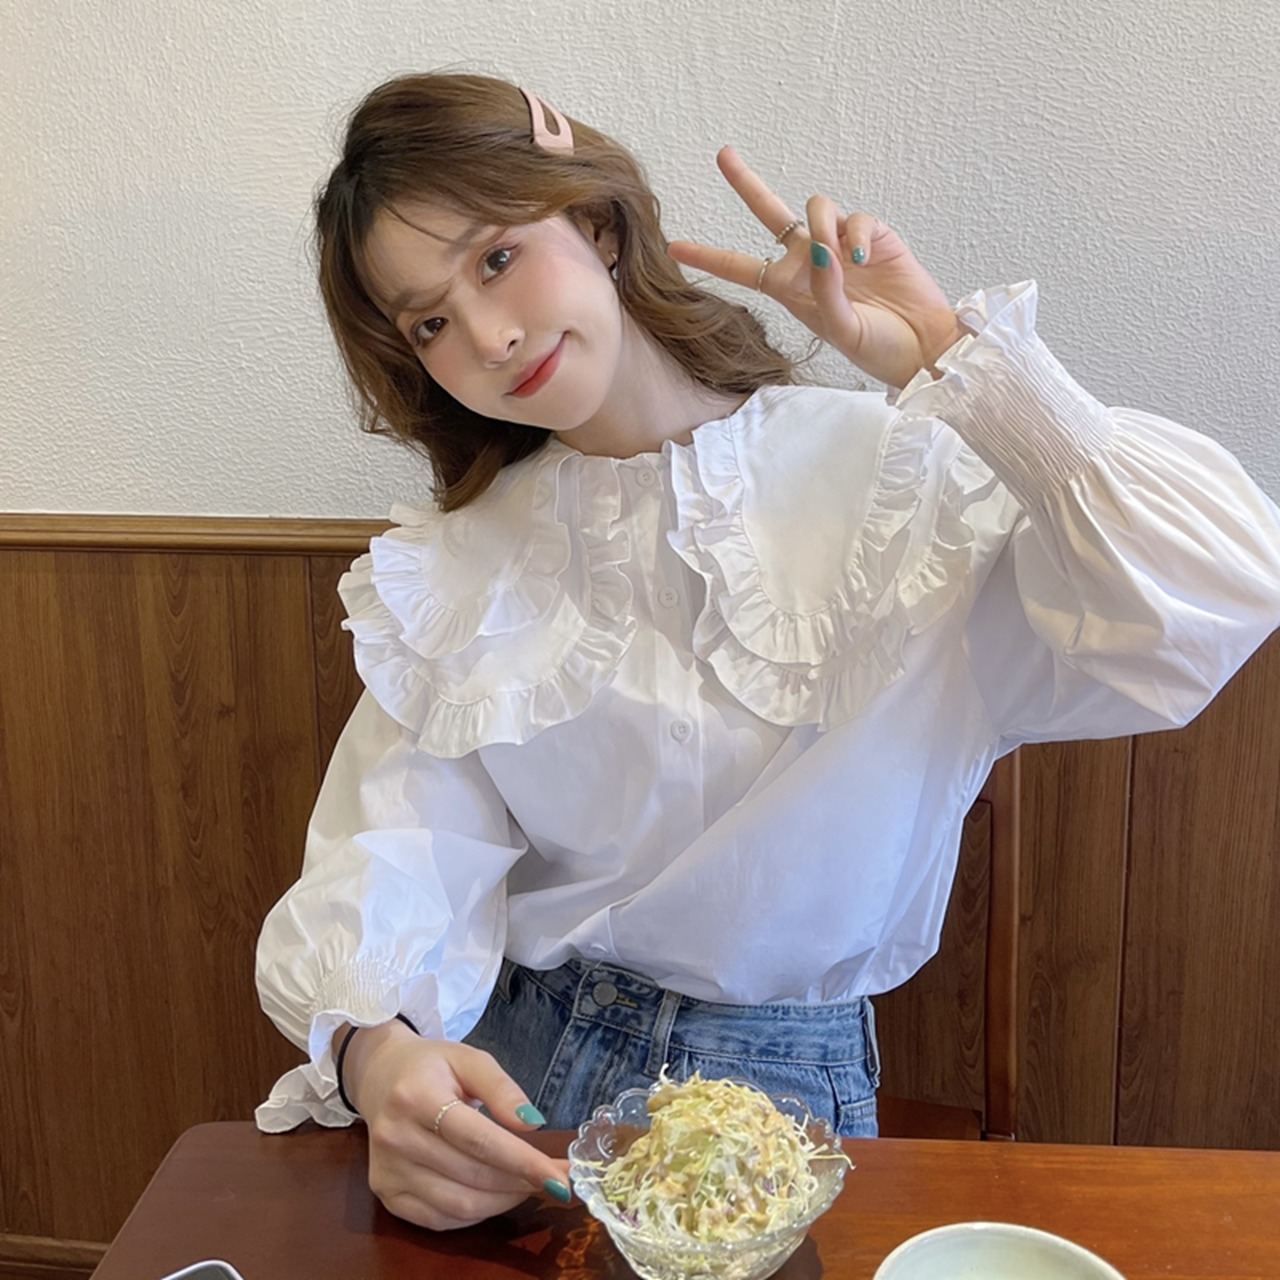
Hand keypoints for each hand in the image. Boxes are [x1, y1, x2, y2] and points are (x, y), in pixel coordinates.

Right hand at [342, 1020, 570, 1230]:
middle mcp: (396, 1138)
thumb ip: (501, 1087)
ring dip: (504, 1201)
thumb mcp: (468, 1059)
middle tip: (558, 1180)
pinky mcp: (385, 1193)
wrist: (378, 1076)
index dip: (522, 1160)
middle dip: (522, 1182)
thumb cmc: (431, 1066)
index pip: (478, 1138)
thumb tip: (532, 1122)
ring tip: (531, 1186)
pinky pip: (439, 1219)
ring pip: (459, 1204)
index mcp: (417, 1097)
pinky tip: (496, 1196)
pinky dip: (476, 1214)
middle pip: (472, 1175)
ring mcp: (387, 1171)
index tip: (560, 1175)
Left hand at [667, 146, 968, 388]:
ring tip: (840, 260)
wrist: (924, 346)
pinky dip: (855, 235)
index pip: (743, 269)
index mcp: (792, 290)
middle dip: (746, 183)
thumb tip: (821, 249)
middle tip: (723, 154)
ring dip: (821, 225)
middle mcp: (812, 262)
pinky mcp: (873, 236)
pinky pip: (854, 219)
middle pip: (770, 214)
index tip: (674, 247)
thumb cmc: (879, 348)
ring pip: (815, 207)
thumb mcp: (842, 330)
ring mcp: (841, 246)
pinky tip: (863, 260)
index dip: (709, 258)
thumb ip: (825, 293)